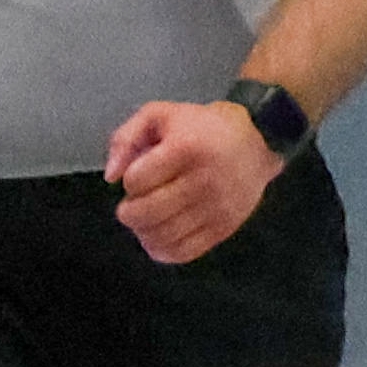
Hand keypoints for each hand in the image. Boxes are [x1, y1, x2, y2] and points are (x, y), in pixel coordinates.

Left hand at [102, 98, 282, 265]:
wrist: (256, 140)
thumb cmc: (201, 127)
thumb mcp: (161, 114)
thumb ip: (126, 137)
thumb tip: (110, 176)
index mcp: (185, 148)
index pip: (136, 180)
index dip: (129, 181)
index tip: (138, 176)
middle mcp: (202, 180)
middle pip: (146, 212)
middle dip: (129, 213)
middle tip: (131, 206)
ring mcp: (215, 207)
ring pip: (163, 236)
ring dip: (143, 233)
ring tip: (144, 222)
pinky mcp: (224, 227)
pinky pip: (185, 251)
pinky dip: (163, 251)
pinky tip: (157, 239)